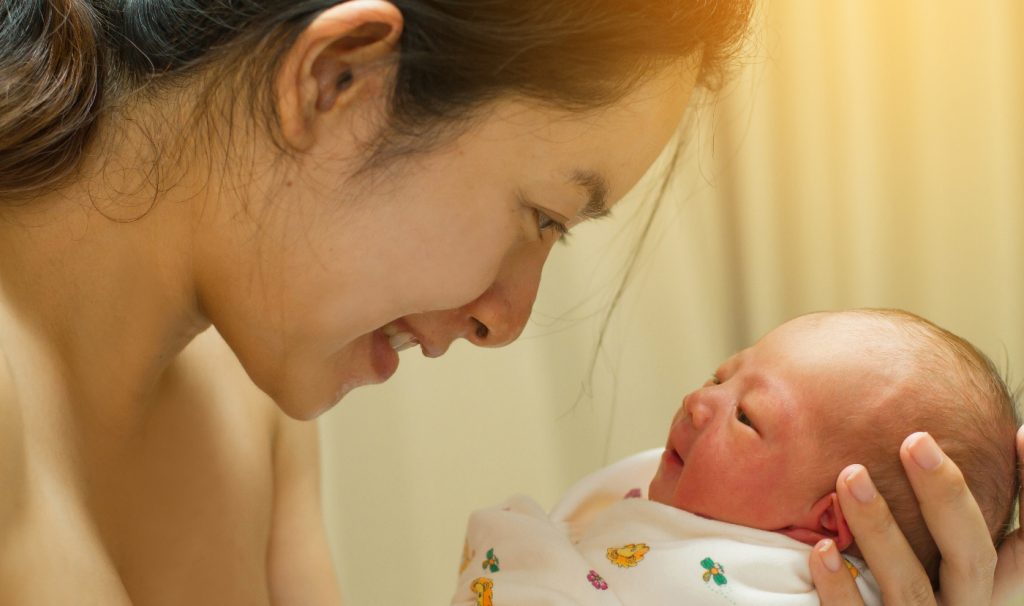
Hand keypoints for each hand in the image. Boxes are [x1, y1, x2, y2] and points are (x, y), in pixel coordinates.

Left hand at [810, 428, 1023, 604]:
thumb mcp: (950, 581)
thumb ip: (950, 535)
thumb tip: (927, 456)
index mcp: (992, 595)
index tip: (1019, 433)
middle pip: (970, 554)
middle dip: (946, 495)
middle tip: (915, 439)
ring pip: (910, 586)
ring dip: (880, 528)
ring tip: (851, 474)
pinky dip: (841, 588)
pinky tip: (822, 550)